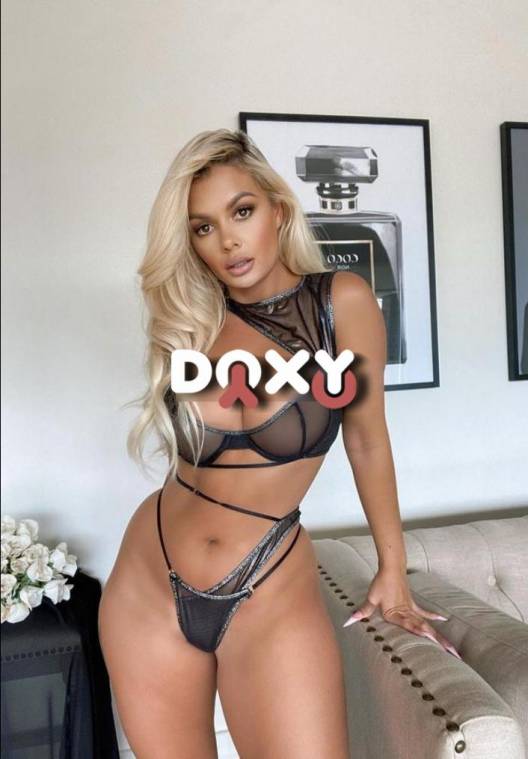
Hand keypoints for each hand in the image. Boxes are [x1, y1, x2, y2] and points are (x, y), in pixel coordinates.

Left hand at [342, 568, 461, 659]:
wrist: (391, 568)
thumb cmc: (380, 584)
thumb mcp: (371, 599)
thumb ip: (363, 611)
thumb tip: (348, 622)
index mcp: (397, 614)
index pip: (410, 626)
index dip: (420, 633)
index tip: (432, 642)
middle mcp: (407, 614)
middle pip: (425, 630)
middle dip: (439, 643)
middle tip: (454, 654)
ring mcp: (412, 609)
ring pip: (427, 625)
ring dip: (439, 636)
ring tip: (453, 648)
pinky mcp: (412, 604)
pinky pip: (424, 613)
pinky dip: (433, 616)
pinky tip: (443, 620)